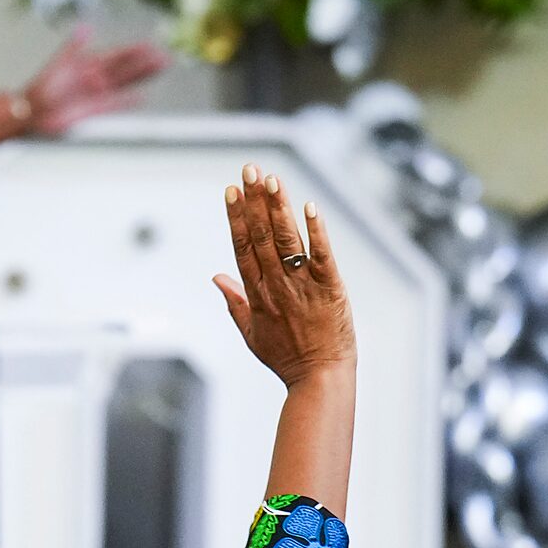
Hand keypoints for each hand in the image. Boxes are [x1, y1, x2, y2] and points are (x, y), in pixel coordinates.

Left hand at [19, 27, 169, 135]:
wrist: (33, 110)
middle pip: (126, 69)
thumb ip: (73, 47)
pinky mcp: (95, 109)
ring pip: (125, 84)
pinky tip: (141, 98)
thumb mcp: (59, 63)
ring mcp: (98, 94)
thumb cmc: (42, 87)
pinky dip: (127, 102)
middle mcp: (97, 78)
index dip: (134, 51)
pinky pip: (115, 104)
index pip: (117, 55)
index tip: (150, 45)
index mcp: (89, 64)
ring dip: (141, 78)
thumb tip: (84, 27)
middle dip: (145, 64)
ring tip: (159, 71)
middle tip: (165, 57)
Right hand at [214, 166, 355, 388]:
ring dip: (278, 208)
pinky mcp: (331, 289)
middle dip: (254, 200)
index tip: (230, 191)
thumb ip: (235, 302)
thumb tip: (217, 277)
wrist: (320, 378)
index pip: (242, 248)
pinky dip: (315, 231)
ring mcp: (303, 286)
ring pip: (287, 241)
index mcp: (257, 295)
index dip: (236, 217)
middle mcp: (277, 286)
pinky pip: (322, 255)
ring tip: (272, 179)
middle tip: (249, 169)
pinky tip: (308, 207)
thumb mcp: (251, 334)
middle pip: (261, 237)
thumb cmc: (286, 359)